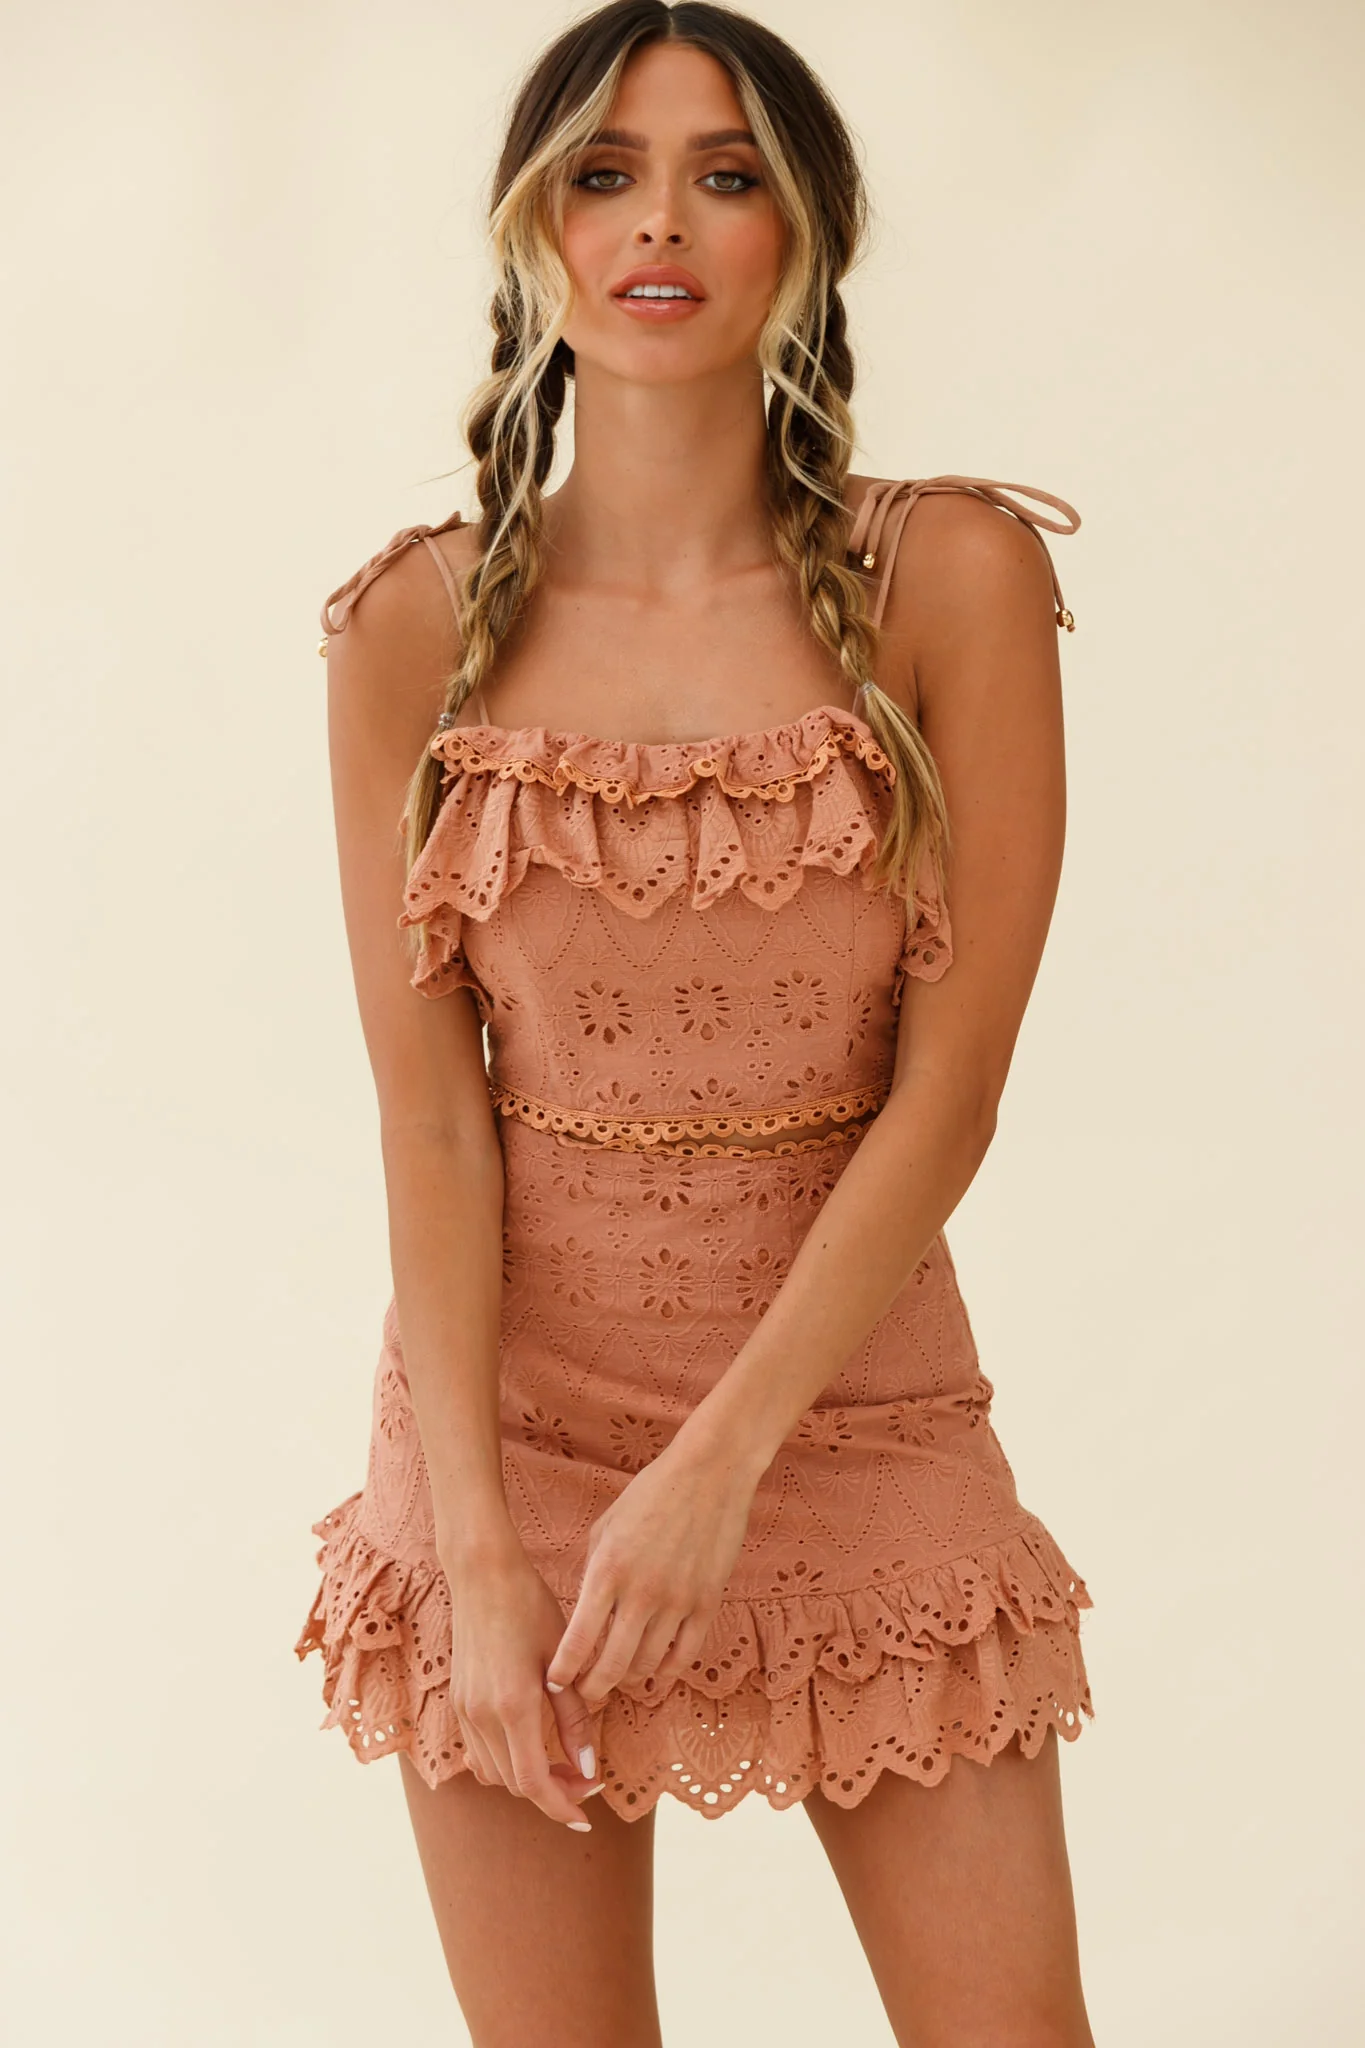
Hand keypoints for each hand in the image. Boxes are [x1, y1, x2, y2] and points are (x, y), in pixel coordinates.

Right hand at [440, 1534, 603, 1828]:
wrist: (483, 1574)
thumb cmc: (530, 1607)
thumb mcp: (562, 1662)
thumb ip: (575, 1719)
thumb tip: (588, 1768)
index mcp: (512, 1707)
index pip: (534, 1784)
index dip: (561, 1807)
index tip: (587, 1817)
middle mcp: (482, 1716)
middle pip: (514, 1785)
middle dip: (551, 1793)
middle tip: (585, 1780)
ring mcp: (464, 1710)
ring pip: (493, 1773)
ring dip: (526, 1780)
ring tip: (561, 1764)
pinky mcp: (457, 1701)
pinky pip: (478, 1751)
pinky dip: (504, 1761)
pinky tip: (529, 1745)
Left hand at [546, 1432, 758, 1706]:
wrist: (710, 1472)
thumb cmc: (651, 1493)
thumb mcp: (606, 1527)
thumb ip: (593, 1572)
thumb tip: (585, 1615)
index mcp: (607, 1571)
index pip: (578, 1640)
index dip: (563, 1671)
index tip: (554, 1683)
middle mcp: (640, 1593)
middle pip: (612, 1666)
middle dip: (594, 1689)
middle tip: (586, 1694)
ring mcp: (677, 1601)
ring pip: (647, 1666)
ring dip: (629, 1679)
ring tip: (619, 1678)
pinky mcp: (707, 1603)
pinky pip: (684, 1656)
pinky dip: (666, 1672)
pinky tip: (655, 1674)